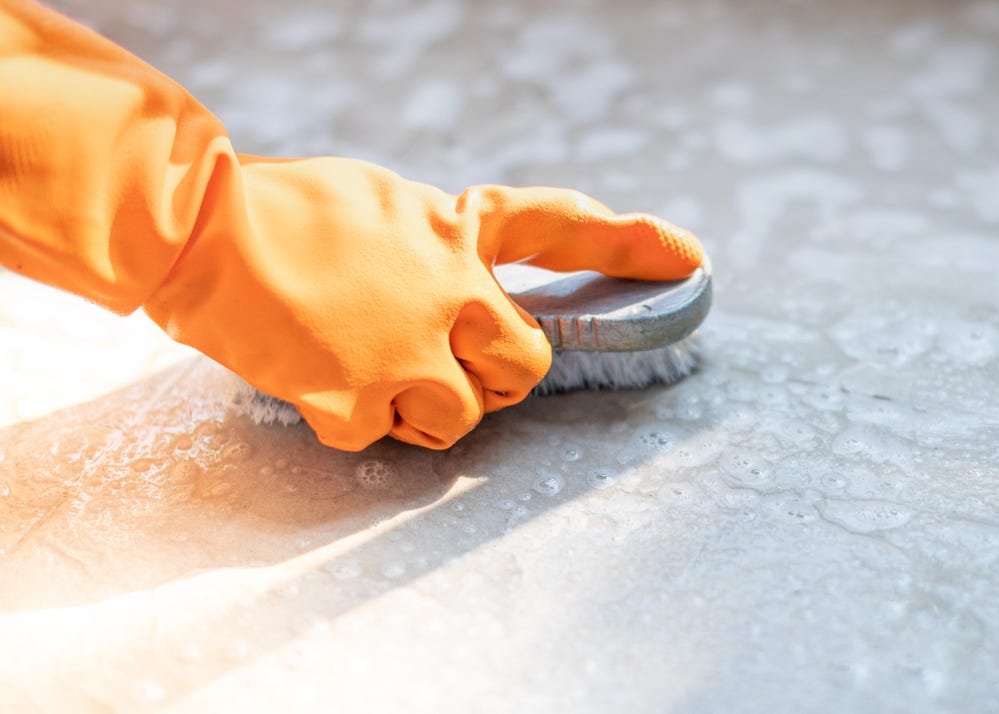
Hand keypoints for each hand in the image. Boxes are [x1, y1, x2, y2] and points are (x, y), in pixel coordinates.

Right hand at [143, 158, 702, 450]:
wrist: (198, 231)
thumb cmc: (286, 209)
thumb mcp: (386, 206)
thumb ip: (440, 249)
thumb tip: (461, 294)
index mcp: (456, 235)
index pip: (561, 233)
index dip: (631, 246)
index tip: (692, 259)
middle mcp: (450, 296)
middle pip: (526, 366)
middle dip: (496, 375)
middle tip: (447, 362)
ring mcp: (408, 353)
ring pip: (464, 419)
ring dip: (426, 407)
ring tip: (370, 368)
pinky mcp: (358, 400)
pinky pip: (383, 438)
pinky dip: (356, 420)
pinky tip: (320, 378)